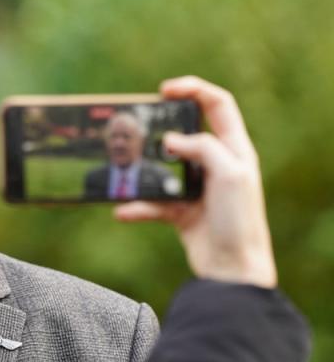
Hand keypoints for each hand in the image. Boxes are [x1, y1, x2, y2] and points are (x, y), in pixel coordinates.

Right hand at [114, 76, 276, 287]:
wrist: (232, 270)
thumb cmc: (238, 221)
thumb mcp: (228, 174)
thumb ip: (202, 148)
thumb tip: (170, 141)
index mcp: (234, 149)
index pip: (217, 105)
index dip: (193, 90)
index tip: (164, 90)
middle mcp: (216, 164)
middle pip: (185, 133)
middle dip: (160, 128)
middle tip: (137, 124)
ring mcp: (197, 188)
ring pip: (163, 169)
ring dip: (142, 172)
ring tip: (123, 168)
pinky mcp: (181, 211)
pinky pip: (153, 203)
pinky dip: (137, 207)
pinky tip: (123, 211)